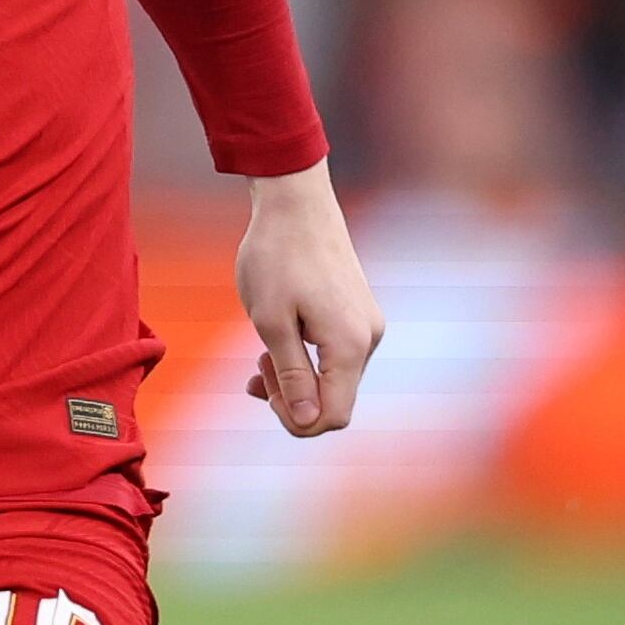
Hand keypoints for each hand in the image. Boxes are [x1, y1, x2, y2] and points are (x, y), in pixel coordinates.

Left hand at [236, 161, 380, 436]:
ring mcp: (367, 326)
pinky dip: (306, 359)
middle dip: (291, 397)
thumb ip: (291, 375)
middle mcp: (369, 339)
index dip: (295, 419)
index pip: (333, 416)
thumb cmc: (275, 258)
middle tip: (256, 367)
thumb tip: (306, 420)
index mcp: (349, 345)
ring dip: (296, 378)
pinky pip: (336, 356)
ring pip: (333, 379)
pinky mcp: (358, 314)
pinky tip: (278, 343)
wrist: (295, 204)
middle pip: (334, 401)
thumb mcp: (271, 322)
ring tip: (262, 352)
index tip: (261, 388)